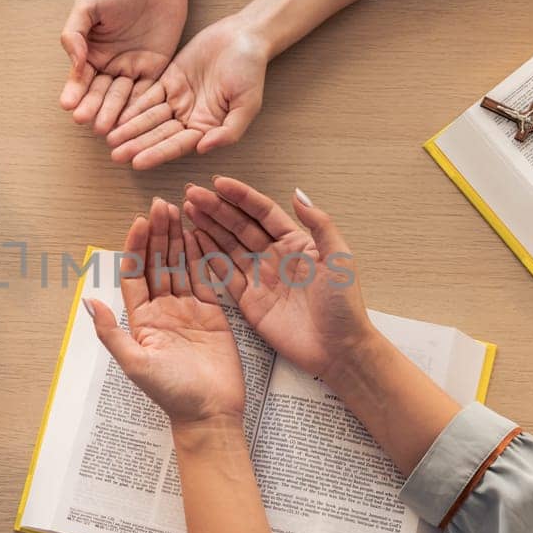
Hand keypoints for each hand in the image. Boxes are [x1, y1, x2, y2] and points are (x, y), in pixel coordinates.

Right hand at [60, 0, 191, 135]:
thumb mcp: (89, 4)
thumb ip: (75, 33)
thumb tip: (75, 62)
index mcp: (91, 51)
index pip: (81, 77)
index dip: (75, 91)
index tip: (69, 105)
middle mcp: (110, 65)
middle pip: (100, 92)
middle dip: (93, 106)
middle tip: (86, 121)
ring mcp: (133, 69)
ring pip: (121, 97)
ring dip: (112, 112)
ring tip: (104, 127)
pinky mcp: (156, 70)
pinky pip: (146, 91)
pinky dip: (137, 106)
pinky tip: (129, 120)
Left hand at [88, 198, 245, 424]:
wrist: (210, 412)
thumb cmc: (171, 393)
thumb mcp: (134, 363)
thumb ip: (110, 332)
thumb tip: (88, 301)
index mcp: (141, 320)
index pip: (135, 275)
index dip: (136, 247)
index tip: (140, 221)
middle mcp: (163, 311)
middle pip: (158, 264)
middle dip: (159, 234)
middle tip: (163, 205)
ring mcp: (187, 310)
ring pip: (180, 266)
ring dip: (178, 238)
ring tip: (179, 209)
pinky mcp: (211, 313)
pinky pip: (204, 277)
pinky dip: (201, 255)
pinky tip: (198, 233)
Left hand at [105, 16, 268, 169]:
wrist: (243, 36)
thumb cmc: (251, 70)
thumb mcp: (248, 104)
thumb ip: (228, 131)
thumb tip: (203, 149)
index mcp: (207, 128)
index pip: (178, 145)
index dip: (157, 154)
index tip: (137, 163)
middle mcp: (189, 118)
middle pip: (159, 135)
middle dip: (137, 145)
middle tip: (115, 155)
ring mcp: (178, 100)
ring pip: (150, 117)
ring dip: (130, 128)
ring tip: (109, 138)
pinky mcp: (169, 81)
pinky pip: (148, 95)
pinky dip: (132, 105)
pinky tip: (116, 113)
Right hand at [182, 176, 374, 380]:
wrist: (338, 349)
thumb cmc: (344, 306)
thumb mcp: (339, 258)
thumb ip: (320, 224)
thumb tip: (297, 193)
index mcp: (297, 242)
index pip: (262, 212)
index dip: (240, 196)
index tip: (219, 183)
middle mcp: (275, 256)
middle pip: (240, 225)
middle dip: (216, 208)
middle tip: (192, 193)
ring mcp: (260, 277)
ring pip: (228, 245)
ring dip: (208, 226)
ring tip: (188, 208)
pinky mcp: (249, 300)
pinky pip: (224, 273)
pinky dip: (208, 255)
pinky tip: (194, 238)